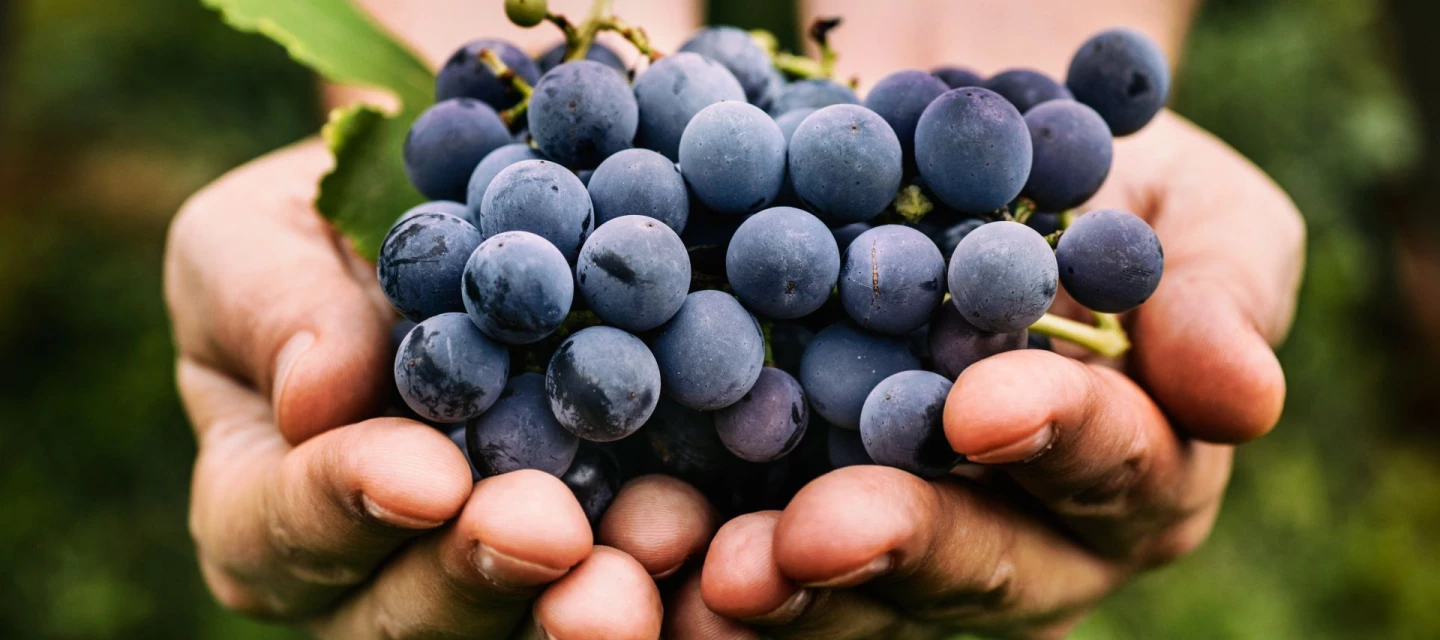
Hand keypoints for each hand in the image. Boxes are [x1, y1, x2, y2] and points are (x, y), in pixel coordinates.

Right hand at [165, 140, 719, 638]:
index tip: (426, 474)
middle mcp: (368, 581)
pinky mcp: (596, 568)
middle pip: (407, 615)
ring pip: (523, 628)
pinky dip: (685, 584)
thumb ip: (271, 306)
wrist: (454, 235)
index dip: (349, 505)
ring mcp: (488, 590)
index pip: (281, 530)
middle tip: (553, 532)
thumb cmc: (325, 236)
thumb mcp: (261, 237)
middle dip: (482, 577)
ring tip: (660, 543)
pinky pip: (633, 594)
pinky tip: (729, 548)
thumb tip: (318, 392)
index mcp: (263, 511)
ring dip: (589, 602)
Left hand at [671, 111, 1304, 638]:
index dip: (1055, 436)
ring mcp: (912, 544)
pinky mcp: (803, 528)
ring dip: (786, 594)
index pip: (1110, 461)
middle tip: (813, 537)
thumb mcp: (1185, 202)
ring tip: (714, 575)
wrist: (948, 164)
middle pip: (979, 565)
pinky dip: (705, 571)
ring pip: (862, 599)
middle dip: (898, 549)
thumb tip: (1243, 396)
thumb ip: (1220, 290)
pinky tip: (648, 557)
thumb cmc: (1089, 178)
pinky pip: (766, 570)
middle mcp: (1033, 537)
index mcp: (1138, 466)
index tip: (983, 405)